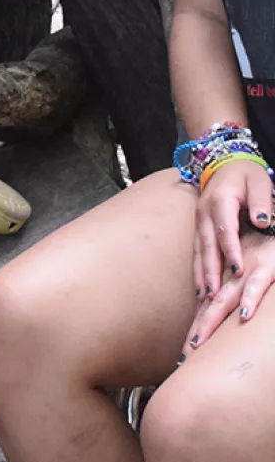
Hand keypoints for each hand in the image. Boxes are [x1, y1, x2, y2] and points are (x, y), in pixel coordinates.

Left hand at [184, 226, 274, 351]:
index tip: (184, 352)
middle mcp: (233, 273)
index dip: (196, 328)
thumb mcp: (252, 268)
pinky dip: (249, 299)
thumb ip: (241, 289)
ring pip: (225, 298)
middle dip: (196, 332)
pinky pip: (256, 285)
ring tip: (198, 342)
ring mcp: (248, 269)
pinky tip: (244, 316)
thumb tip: (235, 313)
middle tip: (183, 356)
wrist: (274, 222)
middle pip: (209, 307)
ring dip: (211, 321)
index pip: (208, 306)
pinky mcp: (267, 266)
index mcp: (229, 275)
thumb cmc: (270, 246)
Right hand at [194, 157, 273, 298]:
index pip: (226, 229)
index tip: (239, 270)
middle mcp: (205, 212)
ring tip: (204, 297)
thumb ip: (261, 201)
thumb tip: (263, 222)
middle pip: (208, 244)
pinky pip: (197, 251)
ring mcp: (199, 220)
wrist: (225, 164)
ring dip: (201, 274)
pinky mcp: (199, 227)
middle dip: (210, 270)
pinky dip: (198, 270)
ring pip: (199, 251)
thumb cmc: (246, 174)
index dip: (232, 250)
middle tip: (214, 294)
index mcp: (221, 200)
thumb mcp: (259, 181)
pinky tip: (200, 288)